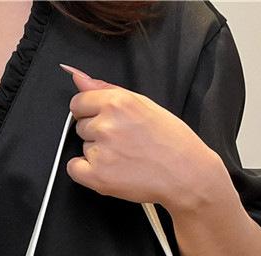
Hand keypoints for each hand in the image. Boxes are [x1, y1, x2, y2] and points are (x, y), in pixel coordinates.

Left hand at [60, 63, 237, 212]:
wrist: (186, 174)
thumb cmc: (171, 141)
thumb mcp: (143, 104)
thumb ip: (106, 89)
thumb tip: (76, 75)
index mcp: (117, 102)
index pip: (79, 103)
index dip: (90, 113)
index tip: (105, 122)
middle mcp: (107, 124)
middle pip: (81, 126)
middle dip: (97, 133)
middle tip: (124, 143)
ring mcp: (101, 151)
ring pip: (83, 147)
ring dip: (97, 153)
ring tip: (125, 158)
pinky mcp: (98, 176)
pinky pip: (74, 170)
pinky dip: (86, 172)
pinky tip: (108, 171)